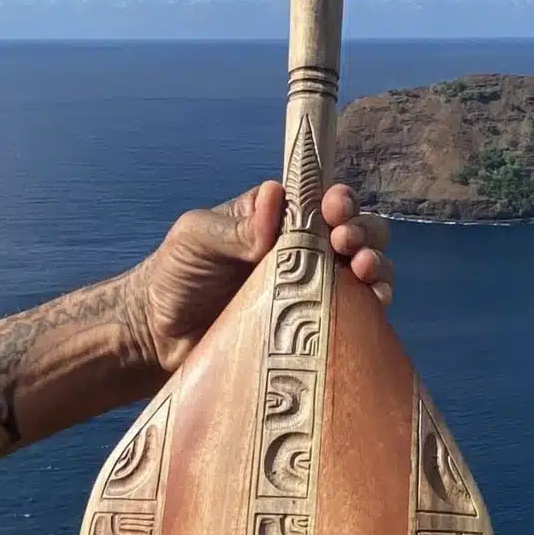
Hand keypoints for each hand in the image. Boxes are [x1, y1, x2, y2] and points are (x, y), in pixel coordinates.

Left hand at [125, 180, 393, 375]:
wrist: (158, 338)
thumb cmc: (175, 275)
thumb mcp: (196, 237)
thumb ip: (236, 225)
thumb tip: (276, 196)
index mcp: (278, 218)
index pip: (322, 199)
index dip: (338, 200)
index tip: (335, 209)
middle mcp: (303, 250)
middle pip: (354, 231)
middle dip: (363, 231)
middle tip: (347, 243)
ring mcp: (311, 289)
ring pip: (363, 270)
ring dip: (375, 264)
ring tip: (363, 271)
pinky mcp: (314, 327)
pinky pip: (355, 314)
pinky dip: (372, 305)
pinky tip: (374, 304)